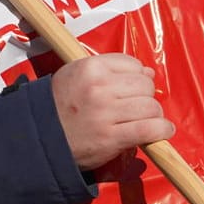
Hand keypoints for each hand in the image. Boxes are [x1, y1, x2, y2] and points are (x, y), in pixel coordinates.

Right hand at [52, 53, 174, 171]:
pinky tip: (162, 131)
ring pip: (151, 106)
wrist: (41, 138)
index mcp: (90, 67)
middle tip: (137, 107)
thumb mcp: (77, 76)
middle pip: (145, 85)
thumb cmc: (60, 105)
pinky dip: (162, 130)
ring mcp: (106, 112)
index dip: (138, 77)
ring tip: (146, 121)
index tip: (133, 89)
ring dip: (154, 115)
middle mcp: (99, 87)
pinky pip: (150, 129)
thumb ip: (111, 70)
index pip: (133, 65)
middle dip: (146, 96)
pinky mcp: (112, 137)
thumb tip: (149, 72)